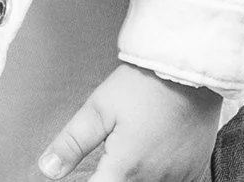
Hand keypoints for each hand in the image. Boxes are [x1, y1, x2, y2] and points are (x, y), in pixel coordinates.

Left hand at [38, 64, 224, 181]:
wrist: (188, 72)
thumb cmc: (141, 86)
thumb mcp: (99, 108)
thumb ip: (72, 143)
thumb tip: (47, 169)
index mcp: (126, 170)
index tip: (89, 172)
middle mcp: (154, 181)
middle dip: (112, 176)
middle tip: (113, 152)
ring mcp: (178, 179)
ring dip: (135, 175)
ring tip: (133, 150)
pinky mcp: (195, 172)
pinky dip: (159, 175)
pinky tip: (155, 154)